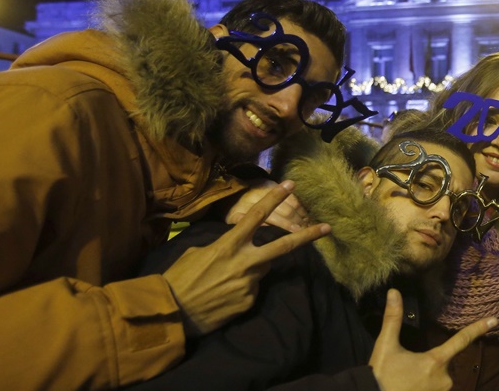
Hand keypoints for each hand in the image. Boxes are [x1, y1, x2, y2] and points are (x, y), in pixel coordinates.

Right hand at [163, 183, 330, 336]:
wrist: (170, 313)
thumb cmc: (179, 277)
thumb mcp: (198, 252)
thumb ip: (224, 246)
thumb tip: (238, 249)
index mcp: (229, 244)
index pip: (257, 215)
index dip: (274, 198)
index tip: (291, 184)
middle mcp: (245, 262)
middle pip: (284, 246)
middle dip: (307, 236)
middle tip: (327, 228)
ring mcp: (250, 283)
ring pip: (263, 269)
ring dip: (252, 269)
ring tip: (225, 279)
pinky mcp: (250, 301)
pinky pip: (253, 289)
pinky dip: (243, 289)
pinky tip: (225, 295)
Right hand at [369, 289, 497, 390]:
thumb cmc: (381, 376)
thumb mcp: (385, 346)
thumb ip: (392, 319)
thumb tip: (394, 291)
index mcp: (436, 361)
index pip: (461, 340)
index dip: (478, 328)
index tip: (495, 320)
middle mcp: (445, 379)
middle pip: (443, 362)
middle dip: (428, 363)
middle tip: (405, 371)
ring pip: (439, 378)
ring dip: (426, 378)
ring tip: (405, 382)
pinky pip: (435, 390)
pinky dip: (424, 387)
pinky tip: (410, 387)